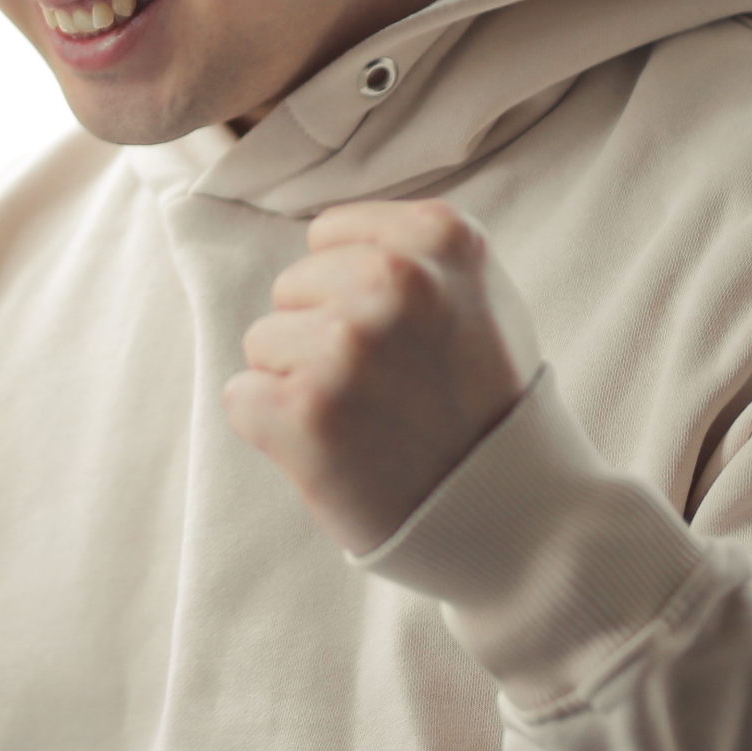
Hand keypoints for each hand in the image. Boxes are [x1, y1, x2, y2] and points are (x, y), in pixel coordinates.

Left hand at [223, 200, 525, 554]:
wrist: (510, 517)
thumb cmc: (482, 403)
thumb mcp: (480, 295)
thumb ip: (412, 252)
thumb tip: (323, 233)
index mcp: (440, 238)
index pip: (327, 235)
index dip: (350, 292)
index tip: (404, 338)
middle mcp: (396, 282)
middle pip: (291, 287)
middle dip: (321, 335)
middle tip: (389, 388)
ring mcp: (348, 346)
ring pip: (262, 342)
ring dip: (300, 384)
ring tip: (369, 420)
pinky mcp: (305, 410)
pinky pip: (241, 397)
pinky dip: (274, 430)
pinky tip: (335, 449)